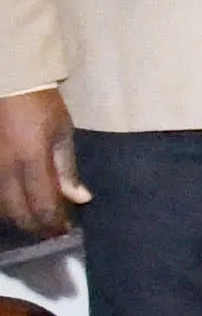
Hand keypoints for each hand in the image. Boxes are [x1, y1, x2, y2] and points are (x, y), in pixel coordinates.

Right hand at [0, 89, 85, 241]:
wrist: (7, 84)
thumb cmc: (40, 105)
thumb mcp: (62, 133)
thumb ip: (67, 169)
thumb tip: (80, 199)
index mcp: (31, 159)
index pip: (43, 205)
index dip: (54, 222)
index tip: (64, 230)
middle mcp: (4, 168)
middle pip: (17, 213)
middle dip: (35, 227)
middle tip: (50, 231)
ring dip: (17, 218)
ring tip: (34, 220)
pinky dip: (3, 205)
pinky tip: (14, 205)